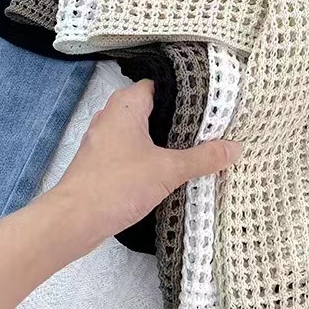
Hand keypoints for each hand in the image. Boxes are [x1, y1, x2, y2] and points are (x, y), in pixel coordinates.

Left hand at [52, 79, 240, 248]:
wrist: (71, 223)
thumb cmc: (118, 185)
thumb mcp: (169, 170)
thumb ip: (204, 158)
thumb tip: (236, 148)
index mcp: (126, 105)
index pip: (161, 85)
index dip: (186, 92)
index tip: (211, 102)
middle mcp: (111, 116)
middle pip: (153, 107)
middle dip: (179, 117)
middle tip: (210, 125)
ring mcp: (103, 140)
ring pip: (141, 130)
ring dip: (164, 138)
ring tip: (196, 146)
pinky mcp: (100, 162)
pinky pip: (131, 149)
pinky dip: (150, 154)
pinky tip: (169, 168)